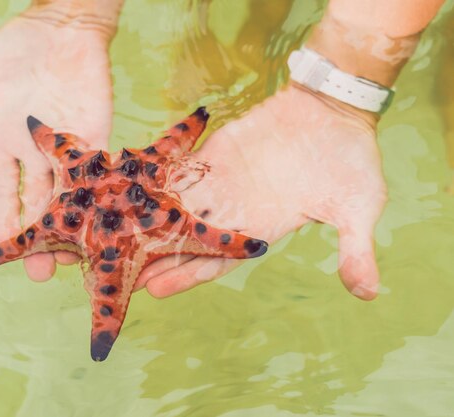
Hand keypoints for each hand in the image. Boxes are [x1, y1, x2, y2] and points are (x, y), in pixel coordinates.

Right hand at [0, 6, 114, 280]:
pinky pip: (96, 170)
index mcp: (4, 142)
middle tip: (41, 274)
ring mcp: (67, 144)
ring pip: (67, 195)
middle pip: (35, 203)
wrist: (59, 26)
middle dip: (37, 237)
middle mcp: (36, 151)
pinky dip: (97, 196)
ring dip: (69, 227)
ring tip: (72, 259)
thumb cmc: (12, 47)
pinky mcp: (96, 134)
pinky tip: (100, 222)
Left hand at [136, 85, 386, 299]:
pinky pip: (179, 168)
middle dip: (152, 254)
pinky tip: (124, 186)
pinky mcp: (214, 153)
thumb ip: (355, 248)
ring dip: (144, 219)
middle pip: (185, 238)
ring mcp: (222, 181)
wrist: (335, 108)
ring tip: (108, 232)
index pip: (217, 260)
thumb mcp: (359, 206)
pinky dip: (154, 177)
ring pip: (175, 206)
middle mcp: (235, 209)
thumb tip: (366, 293)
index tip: (156, 290)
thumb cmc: (351, 158)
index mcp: (261, 228)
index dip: (187, 275)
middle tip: (115, 269)